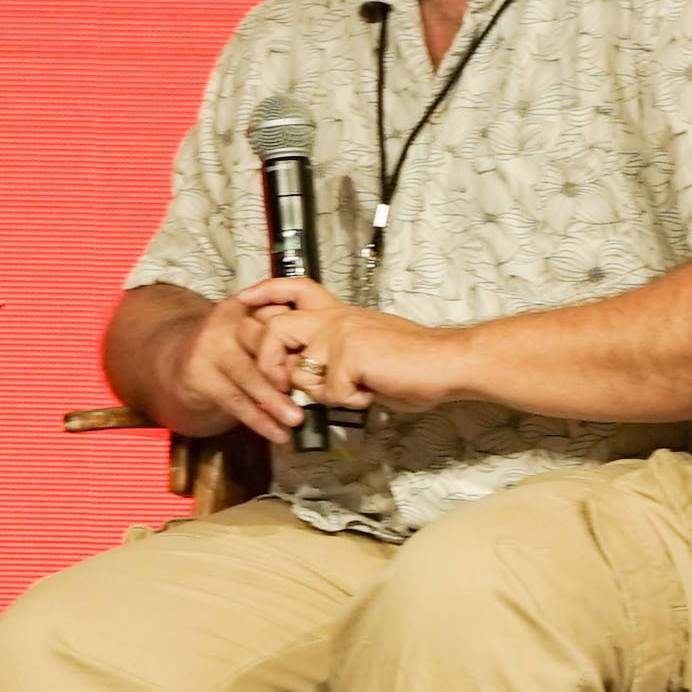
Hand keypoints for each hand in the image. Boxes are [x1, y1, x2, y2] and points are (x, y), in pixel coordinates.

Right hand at [164, 288, 327, 441]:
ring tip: (296, 419)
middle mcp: (226, 322)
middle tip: (311, 390)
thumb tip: (320, 362)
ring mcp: (209, 348)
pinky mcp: (199, 375)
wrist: (180, 365)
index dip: (299, 337)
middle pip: (262, 341)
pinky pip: (235, 400)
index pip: (277, 316)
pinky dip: (259, 419)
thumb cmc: (232, 352)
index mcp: (245, 306)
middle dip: (287, 368)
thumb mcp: (252, 334)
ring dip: (274, 399)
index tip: (320, 360)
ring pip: (248, 373)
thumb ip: (280, 338)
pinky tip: (277, 433)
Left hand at [232, 276, 471, 418]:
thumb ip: (334, 359)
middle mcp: (335, 318)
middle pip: (275, 329)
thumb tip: (308, 378)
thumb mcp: (365, 355)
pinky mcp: (349, 353)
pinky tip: (373, 393)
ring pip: (300, 369)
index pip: (293, 290)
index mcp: (339, 314)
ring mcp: (341, 333)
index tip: (242, 300)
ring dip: (321, 392)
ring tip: (351, 391)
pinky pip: (331, 392)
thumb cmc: (414, 364)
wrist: (449, 362)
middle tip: (281, 385)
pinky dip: (351, 402)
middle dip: (269, 364)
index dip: (264, 292)